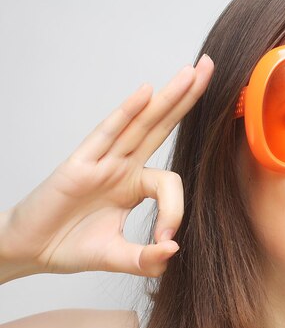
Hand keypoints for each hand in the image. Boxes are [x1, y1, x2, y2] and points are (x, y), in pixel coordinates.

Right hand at [0, 55, 213, 277]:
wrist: (30, 250)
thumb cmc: (71, 246)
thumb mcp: (118, 257)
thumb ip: (146, 259)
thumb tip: (174, 250)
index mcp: (134, 184)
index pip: (170, 182)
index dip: (175, 210)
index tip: (165, 240)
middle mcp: (122, 166)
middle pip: (161, 125)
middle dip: (187, 98)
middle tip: (211, 68)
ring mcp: (102, 160)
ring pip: (141, 123)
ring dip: (167, 97)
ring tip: (193, 71)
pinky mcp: (80, 163)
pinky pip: (107, 133)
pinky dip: (126, 112)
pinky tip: (146, 92)